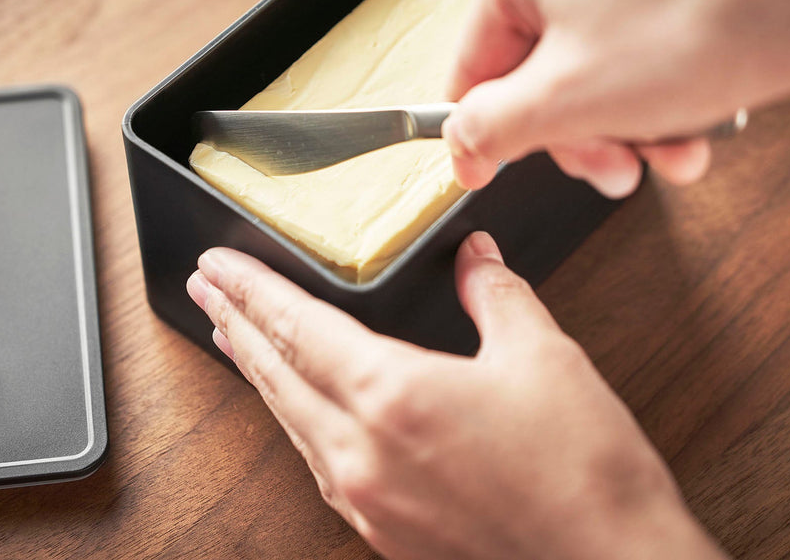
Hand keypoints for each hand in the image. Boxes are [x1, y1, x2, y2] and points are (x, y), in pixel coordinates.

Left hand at [186, 232, 725, 559]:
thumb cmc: (585, 476)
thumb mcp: (544, 358)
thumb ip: (496, 295)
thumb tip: (476, 256)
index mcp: (393, 397)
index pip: (297, 327)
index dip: (252, 290)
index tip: (216, 264)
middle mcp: (363, 454)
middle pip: (277, 374)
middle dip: (235, 323)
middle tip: (204, 288)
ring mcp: (368, 501)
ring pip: (290, 422)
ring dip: (259, 373)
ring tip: (235, 338)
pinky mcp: (386, 534)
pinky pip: (318, 464)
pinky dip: (296, 422)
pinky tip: (298, 412)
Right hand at [445, 0, 789, 192]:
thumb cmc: (705, 27)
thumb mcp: (566, 103)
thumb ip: (490, 128)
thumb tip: (462, 142)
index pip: (473, 64)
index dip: (488, 133)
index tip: (492, 173)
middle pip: (542, 57)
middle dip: (583, 128)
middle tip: (619, 168)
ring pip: (598, 45)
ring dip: (629, 111)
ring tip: (674, 147)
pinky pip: (642, 20)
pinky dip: (660, 71)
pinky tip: (695, 107)